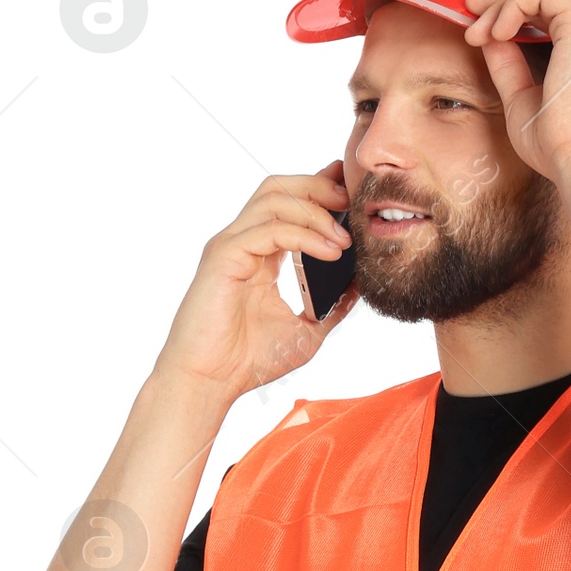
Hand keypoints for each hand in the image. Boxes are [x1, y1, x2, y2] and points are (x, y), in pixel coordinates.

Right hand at [157, 165, 356, 403]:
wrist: (210, 383)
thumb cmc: (247, 361)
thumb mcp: (306, 330)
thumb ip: (332, 306)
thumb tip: (360, 286)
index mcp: (259, 254)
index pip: (288, 204)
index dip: (319, 191)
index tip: (352, 197)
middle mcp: (242, 242)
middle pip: (279, 187)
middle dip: (318, 186)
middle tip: (351, 203)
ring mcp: (231, 245)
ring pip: (274, 199)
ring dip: (315, 212)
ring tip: (344, 238)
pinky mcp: (224, 256)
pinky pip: (270, 230)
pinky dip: (304, 235)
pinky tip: (329, 252)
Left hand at [463, 0, 570, 184]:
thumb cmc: (558, 146)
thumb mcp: (520, 100)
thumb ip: (507, 66)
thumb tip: (489, 39)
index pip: (546, 20)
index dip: (509, 17)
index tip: (478, 30)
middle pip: (542, 2)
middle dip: (499, 4)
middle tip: (469, 19)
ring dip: (501, 7)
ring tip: (478, 34)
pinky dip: (514, 5)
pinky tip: (497, 32)